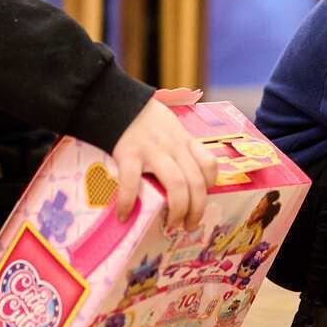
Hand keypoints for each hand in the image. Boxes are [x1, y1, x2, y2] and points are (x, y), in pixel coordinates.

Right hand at [111, 89, 216, 231]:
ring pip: (176, 185)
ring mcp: (153, 150)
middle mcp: (174, 147)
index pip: (209, 165)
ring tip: (171, 225)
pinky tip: (125, 215)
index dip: (210, 186)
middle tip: (189, 226)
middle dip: (196, 210)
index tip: (200, 199)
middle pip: (196, 183)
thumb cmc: (144, 119)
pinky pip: (133, 183)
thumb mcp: (171, 127)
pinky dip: (129, 203)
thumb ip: (179, 147)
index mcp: (185, 141)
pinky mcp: (129, 154)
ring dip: (177, 210)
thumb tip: (183, 175)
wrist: (117, 101)